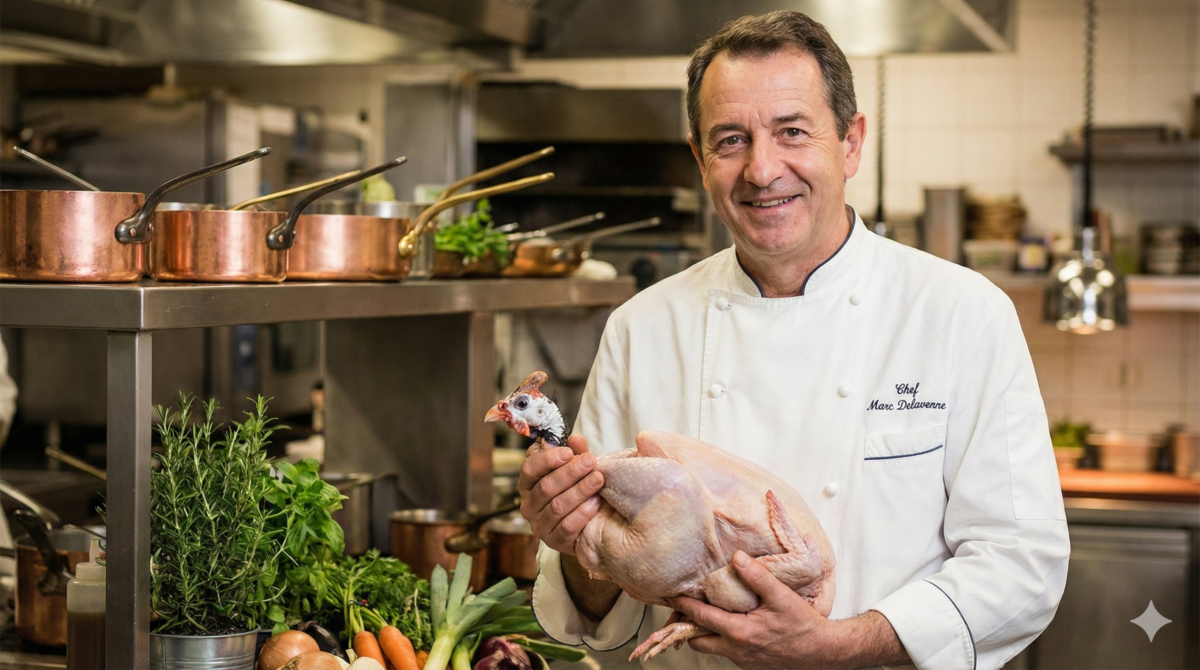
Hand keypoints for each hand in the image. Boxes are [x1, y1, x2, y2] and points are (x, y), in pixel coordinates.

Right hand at [518, 434, 604, 554]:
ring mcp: (539, 525)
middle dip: (570, 473)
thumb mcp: (577, 468)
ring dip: (579, 491)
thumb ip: (576, 452)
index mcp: (529, 483)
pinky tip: (596, 503)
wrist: (587, 524)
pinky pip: (566, 527)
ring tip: (598, 480)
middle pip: (546, 487)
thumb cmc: (577, 489)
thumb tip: (576, 439)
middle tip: (591, 462)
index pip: (529, 469)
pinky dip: (582, 514)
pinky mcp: (554, 541)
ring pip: (557, 506)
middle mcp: (529, 505)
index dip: (548, 459)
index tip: (568, 452)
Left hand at [671, 551, 906, 668]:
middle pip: (697, 640)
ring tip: (704, 612)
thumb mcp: (781, 596)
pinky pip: (725, 651)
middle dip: (687, 625)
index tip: (671, 594)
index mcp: (739, 632)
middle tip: (684, 607)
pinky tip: (728, 622)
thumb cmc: (802, 625)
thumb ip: (757, 576)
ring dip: (704, 632)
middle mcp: (736, 650)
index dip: (683, 605)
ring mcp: (742, 659)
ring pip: (710, 647)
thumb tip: (737, 557)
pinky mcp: (749, 663)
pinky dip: (719, 637)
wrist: (821, 651)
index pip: (701, 618)